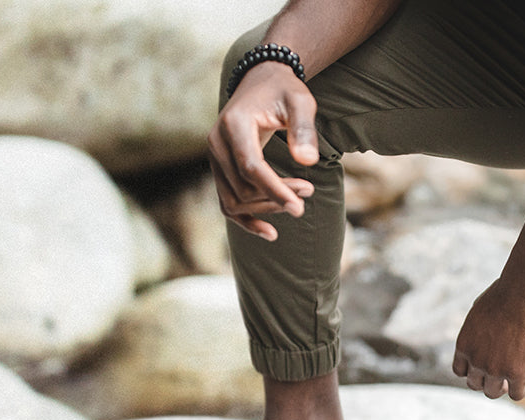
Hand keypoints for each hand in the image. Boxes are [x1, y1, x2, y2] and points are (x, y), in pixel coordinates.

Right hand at [210, 62, 320, 240]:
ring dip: (265, 209)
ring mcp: (214, 157)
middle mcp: (217, 142)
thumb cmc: (284, 91)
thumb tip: (307, 162)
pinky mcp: (219, 169)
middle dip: (276, 197)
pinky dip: (246, 220)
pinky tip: (271, 234)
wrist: (262, 81)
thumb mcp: (300, 102)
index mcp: (234, 124)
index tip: (299, 207)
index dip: (274, 190)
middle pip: (242, 187)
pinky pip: (227, 202)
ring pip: (233, 200)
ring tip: (298, 202)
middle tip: (309, 191)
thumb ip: (303, 129)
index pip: (250, 167)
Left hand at [452, 279, 524, 400]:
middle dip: (487, 380)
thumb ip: (480, 326)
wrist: (524, 293)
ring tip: (517, 381)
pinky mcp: (517, 372)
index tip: (484, 368)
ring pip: (493, 392)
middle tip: (503, 375)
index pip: (460, 370)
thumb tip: (486, 328)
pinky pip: (516, 393)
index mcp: (464, 344)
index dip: (473, 371)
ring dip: (504, 388)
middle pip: (475, 384)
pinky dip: (522, 390)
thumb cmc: (507, 293)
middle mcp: (476, 360)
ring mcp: (495, 368)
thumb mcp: (481, 309)